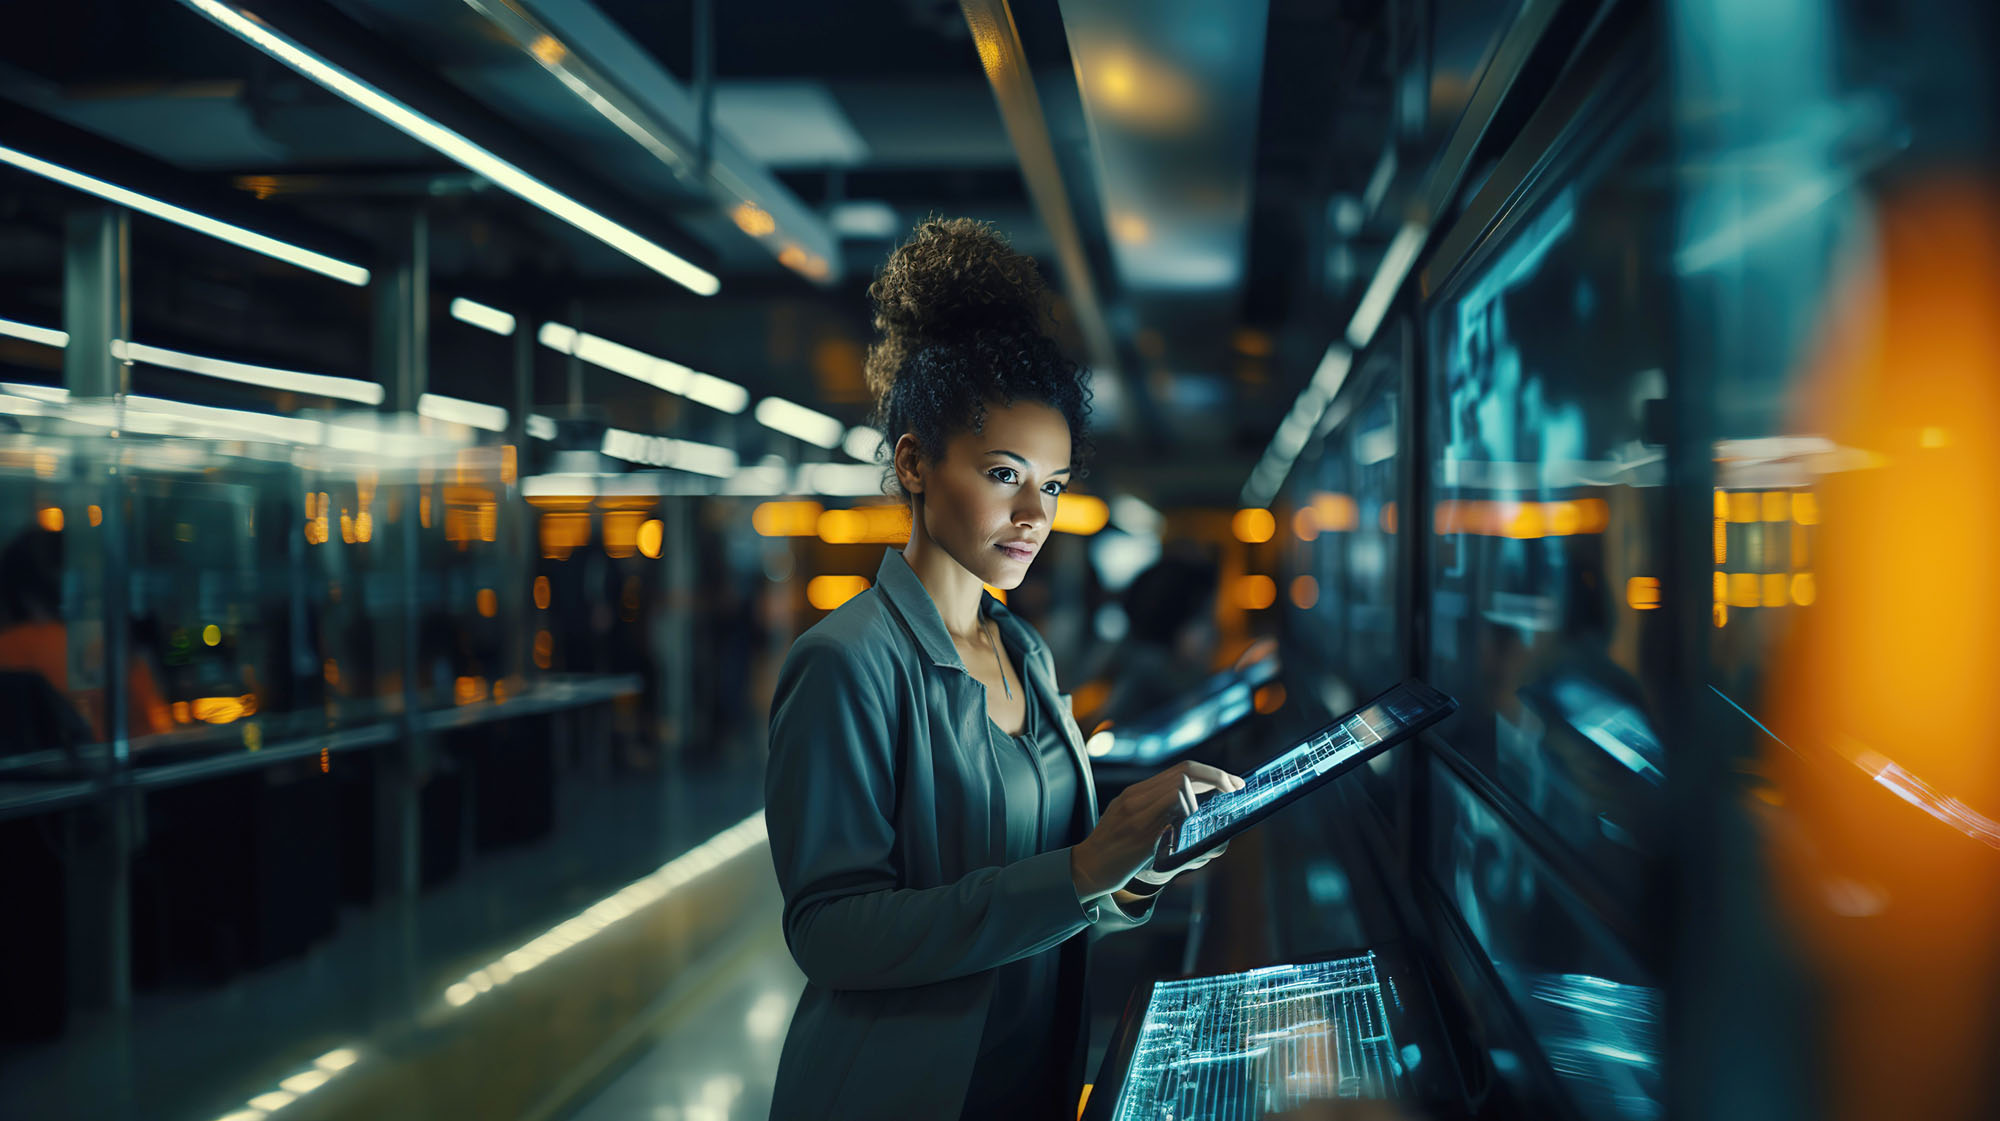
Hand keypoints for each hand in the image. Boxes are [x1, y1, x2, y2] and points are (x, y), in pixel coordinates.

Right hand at [1071, 760, 1242, 902]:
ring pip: (1179, 786)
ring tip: (1208, 812)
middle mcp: (1136, 797)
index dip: (1211, 772)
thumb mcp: (1131, 821)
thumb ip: (1158, 814)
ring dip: (1203, 797)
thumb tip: (1196, 813)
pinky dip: (1187, 813)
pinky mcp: (1140, 834)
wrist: (1086, 869)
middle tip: (1236, 787)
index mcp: (1136, 793)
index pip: (1180, 769)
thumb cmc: (1113, 850)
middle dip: (1217, 777)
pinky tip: (1190, 826)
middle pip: (1185, 771)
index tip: (1231, 782)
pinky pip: (1170, 811)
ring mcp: (1137, 814)